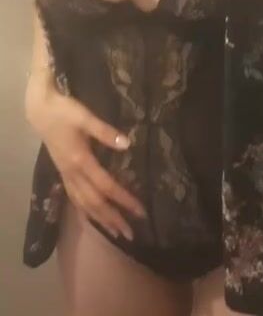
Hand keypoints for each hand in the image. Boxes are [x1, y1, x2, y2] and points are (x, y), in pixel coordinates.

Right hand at [25, 84, 144, 240]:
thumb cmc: (64, 111)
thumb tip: (128, 144)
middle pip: (95, 202)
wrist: (40, 111)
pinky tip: (93, 217)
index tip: (140, 211)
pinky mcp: (63, 173)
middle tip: (131, 234)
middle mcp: (73, 173)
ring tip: (116, 232)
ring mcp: (66, 175)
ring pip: (83, 204)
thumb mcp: (85, 117)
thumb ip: (105, 132)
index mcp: (81, 161)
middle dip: (113, 218)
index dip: (124, 200)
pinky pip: (75, 199)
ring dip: (100, 219)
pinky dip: (85, 211)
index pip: (107, 186)